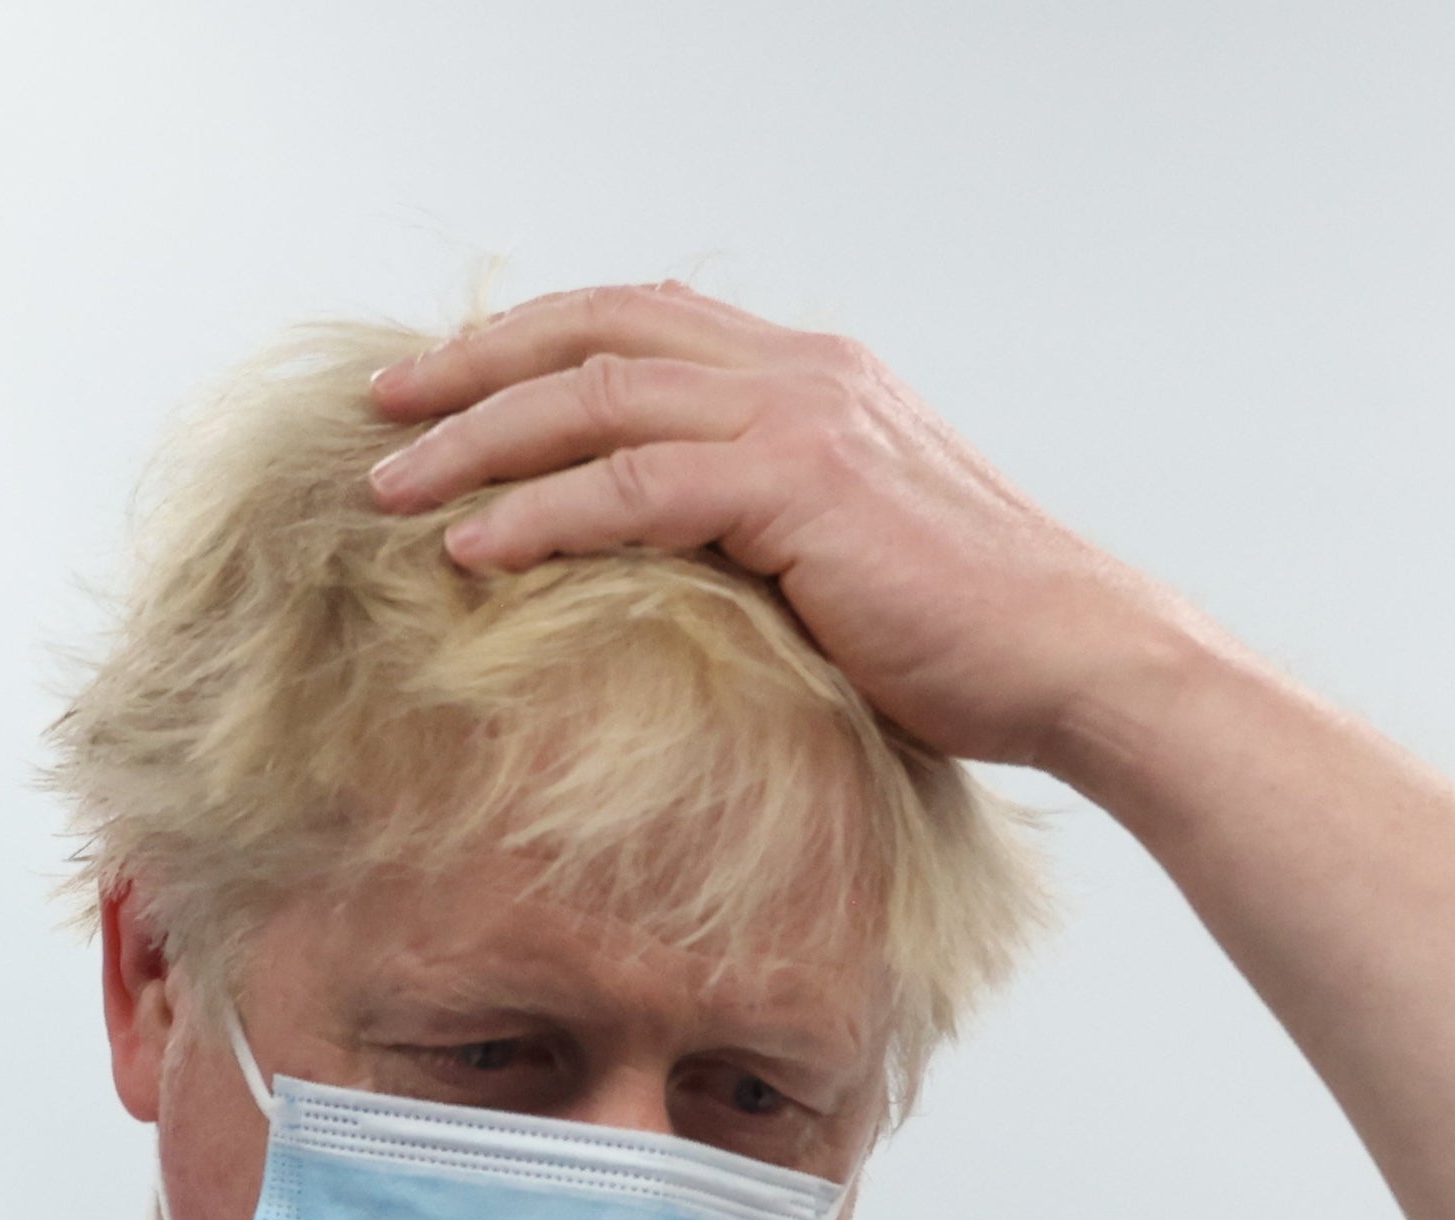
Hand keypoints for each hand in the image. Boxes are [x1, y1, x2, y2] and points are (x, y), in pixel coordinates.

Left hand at [366, 283, 1178, 771]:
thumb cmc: (972, 638)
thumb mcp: (851, 558)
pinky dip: (539, 513)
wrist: (1073, 658)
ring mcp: (800, 419)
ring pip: (596, 397)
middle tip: (381, 407)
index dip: (534, 345)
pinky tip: (473, 549)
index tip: (449, 385)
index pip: (643, 325)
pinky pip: (632, 486)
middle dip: (473, 366)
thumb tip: (667, 572)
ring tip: (392, 488)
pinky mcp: (799, 485)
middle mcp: (801, 373)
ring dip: (478, 440)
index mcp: (814, 378)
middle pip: (596, 332)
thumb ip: (761, 532)